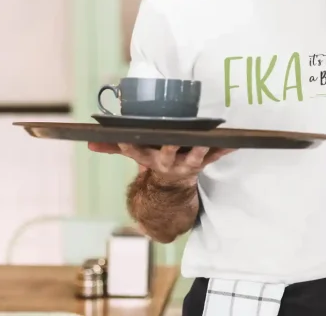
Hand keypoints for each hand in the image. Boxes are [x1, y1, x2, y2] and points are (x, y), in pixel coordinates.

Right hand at [88, 142, 234, 184]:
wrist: (172, 188)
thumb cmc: (154, 159)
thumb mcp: (135, 154)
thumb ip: (114, 147)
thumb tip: (89, 142)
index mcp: (149, 158)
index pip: (136, 152)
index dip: (130, 146)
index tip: (125, 137)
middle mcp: (167, 162)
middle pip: (168, 153)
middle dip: (171, 145)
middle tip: (174, 136)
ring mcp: (186, 164)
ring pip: (195, 156)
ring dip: (202, 148)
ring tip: (209, 136)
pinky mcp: (203, 162)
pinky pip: (216, 156)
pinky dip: (226, 149)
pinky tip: (236, 142)